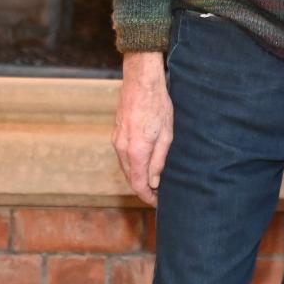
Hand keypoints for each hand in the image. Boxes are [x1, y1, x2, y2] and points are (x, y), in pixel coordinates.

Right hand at [112, 52, 172, 206]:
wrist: (141, 81)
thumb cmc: (158, 105)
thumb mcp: (167, 134)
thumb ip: (159, 160)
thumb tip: (154, 182)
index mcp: (136, 151)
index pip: (138, 184)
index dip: (147, 197)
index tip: (157, 203)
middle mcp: (122, 148)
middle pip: (130, 178)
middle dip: (143, 189)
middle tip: (159, 194)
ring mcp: (117, 140)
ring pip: (126, 167)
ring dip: (137, 176)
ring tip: (154, 180)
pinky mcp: (116, 132)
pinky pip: (123, 155)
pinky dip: (133, 164)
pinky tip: (144, 162)